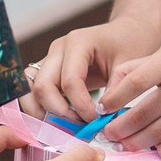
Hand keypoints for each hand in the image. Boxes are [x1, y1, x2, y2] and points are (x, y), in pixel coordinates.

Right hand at [26, 15, 160, 121]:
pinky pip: (33, 92)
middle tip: (79, 127)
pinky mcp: (48, 71)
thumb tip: (102, 117)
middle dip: (58, 113)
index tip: (96, 121)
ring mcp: (49, 59)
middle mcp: (57, 50)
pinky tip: (56, 122)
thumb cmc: (128, 44)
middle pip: (42, 86)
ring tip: (64, 127)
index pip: (70, 81)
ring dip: (43, 113)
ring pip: (31, 90)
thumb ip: (116, 89)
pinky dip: (40, 109)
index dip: (81, 106)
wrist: (126, 32)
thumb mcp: (129, 65)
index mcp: (77, 43)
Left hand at [102, 16, 160, 157]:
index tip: (102, 108)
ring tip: (125, 145)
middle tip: (108, 134)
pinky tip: (158, 150)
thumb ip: (144, 65)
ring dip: (139, 141)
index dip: (114, 99)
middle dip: (121, 127)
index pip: (135, 82)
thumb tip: (115, 86)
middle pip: (145, 111)